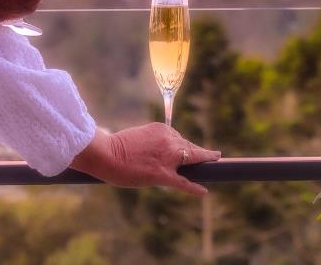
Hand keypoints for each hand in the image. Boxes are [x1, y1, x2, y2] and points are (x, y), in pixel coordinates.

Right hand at [71, 124, 220, 195]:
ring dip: (203, 161)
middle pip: (188, 147)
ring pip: (191, 159)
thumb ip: (151, 143)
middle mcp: (168, 140)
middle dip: (198, 152)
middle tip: (211, 155)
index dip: (183, 146)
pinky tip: (203, 191)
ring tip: (214, 161)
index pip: (177, 138)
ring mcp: (168, 157)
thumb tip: (155, 155)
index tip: (188, 148)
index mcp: (161, 129)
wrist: (106, 154)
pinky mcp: (163, 174)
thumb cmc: (114, 147)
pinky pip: (183, 182)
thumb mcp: (137, 137)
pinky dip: (194, 187)